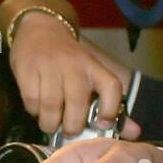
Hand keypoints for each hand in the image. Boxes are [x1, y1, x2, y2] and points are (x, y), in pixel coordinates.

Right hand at [11, 12, 140, 137]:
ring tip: (51, 123)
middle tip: (69, 130)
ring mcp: (50, 66)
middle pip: (77, 105)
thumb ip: (112, 107)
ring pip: (50, 108)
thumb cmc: (70, 62)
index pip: (112, 87)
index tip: (102, 124)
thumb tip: (134, 133)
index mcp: (94, 68)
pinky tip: (37, 107)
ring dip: (50, 124)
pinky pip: (31, 102)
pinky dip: (34, 112)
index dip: (110, 111)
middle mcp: (74, 66)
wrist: (41, 29)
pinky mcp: (28, 69)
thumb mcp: (93, 76)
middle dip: (72, 127)